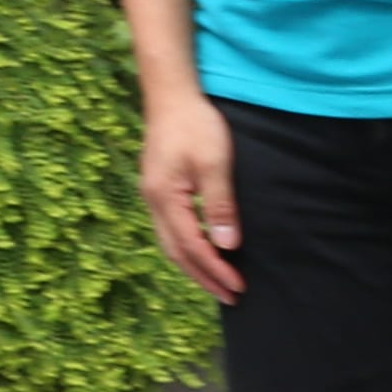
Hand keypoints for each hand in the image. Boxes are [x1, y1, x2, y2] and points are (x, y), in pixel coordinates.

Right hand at [138, 91, 242, 300]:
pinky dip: (187, 247)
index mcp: (165, 197)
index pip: (192, 246)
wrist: (171, 94)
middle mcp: (153, 201)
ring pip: (170, 243)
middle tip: (230, 296)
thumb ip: (219, 205)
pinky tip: (201, 249)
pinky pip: (170, 229)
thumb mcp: (214, 163)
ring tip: (217, 282)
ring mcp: (153, 195)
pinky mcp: (158, 188)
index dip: (215, 269)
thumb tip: (227, 245)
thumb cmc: (195, 124)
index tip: (238, 287)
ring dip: (194, 265)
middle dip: (203, 277)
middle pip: (176, 252)